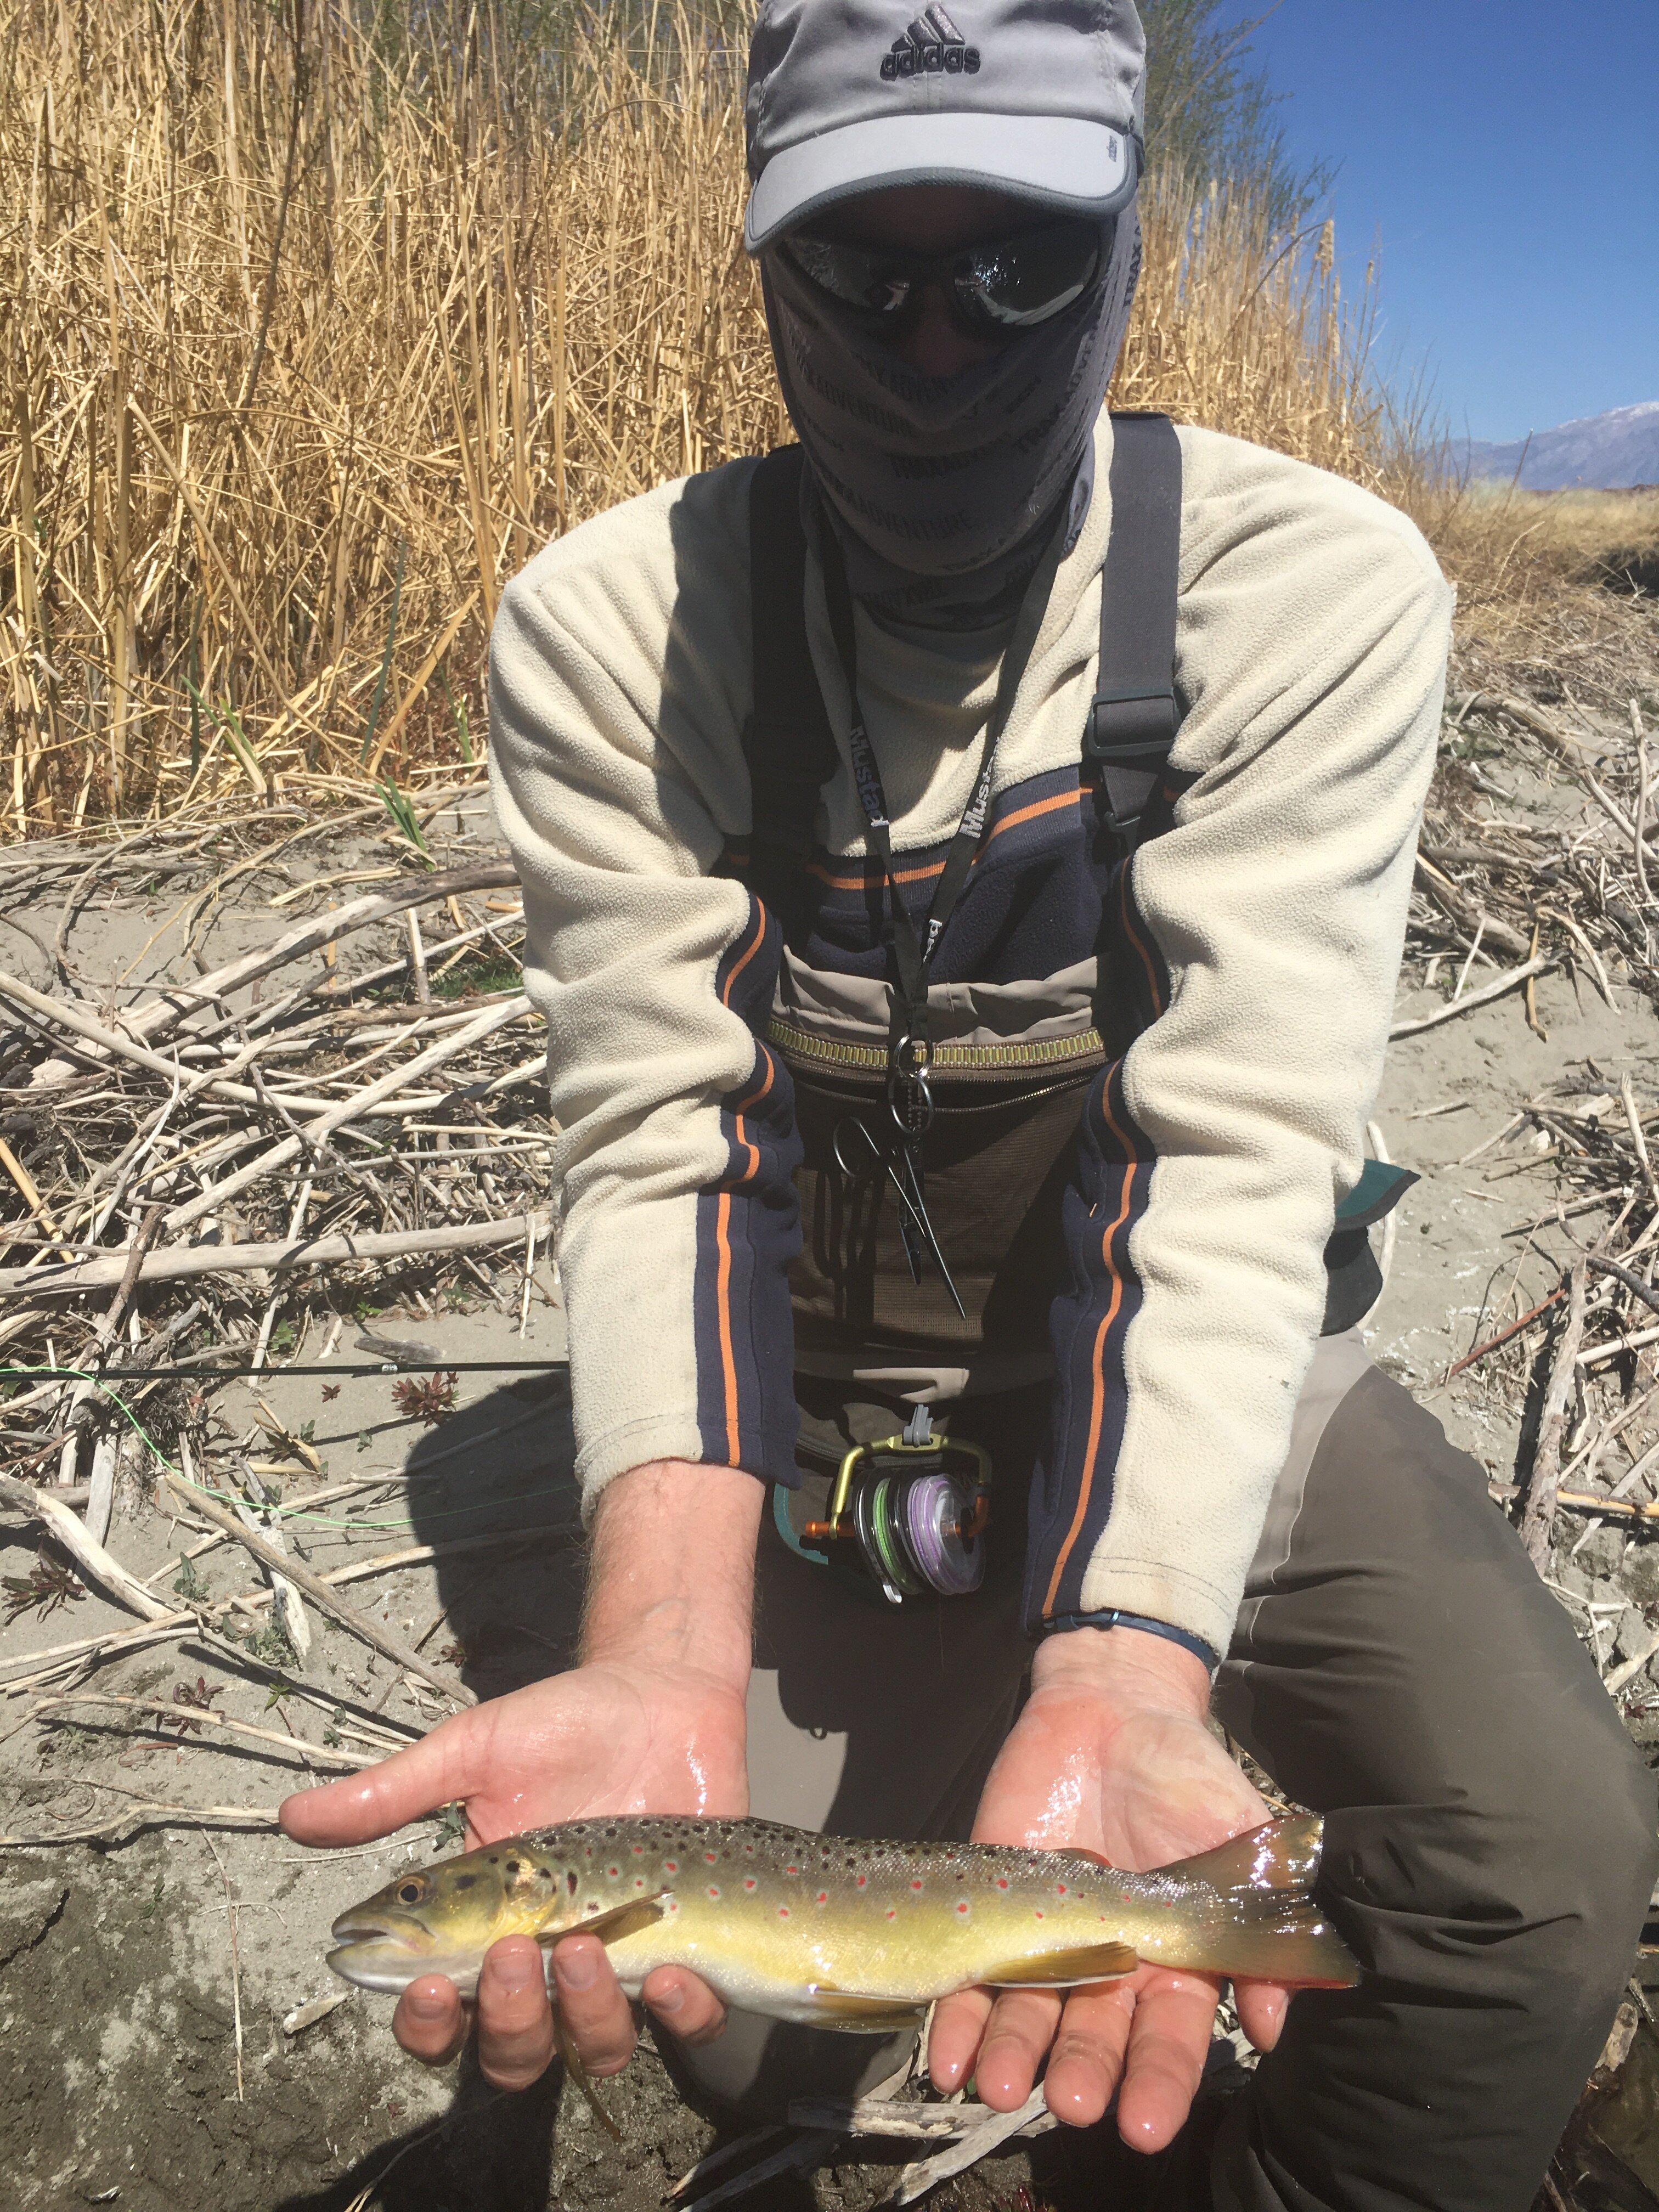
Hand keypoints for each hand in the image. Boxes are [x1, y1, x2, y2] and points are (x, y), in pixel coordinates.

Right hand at [280, 1459, 760, 2090]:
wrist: (658, 1690)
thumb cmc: (561, 1724)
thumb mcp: (470, 1752)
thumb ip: (390, 1794)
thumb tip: (291, 1816)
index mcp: (483, 1929)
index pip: (442, 2017)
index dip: (427, 2024)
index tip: (429, 1984)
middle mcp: (548, 1962)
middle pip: (512, 2053)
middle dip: (507, 2021)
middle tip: (515, 1950)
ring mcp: (622, 1960)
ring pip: (593, 2048)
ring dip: (585, 2018)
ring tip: (585, 1945)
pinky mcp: (689, 1946)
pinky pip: (691, 2021)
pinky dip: (683, 2014)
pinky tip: (673, 1973)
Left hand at [928, 1625, 1283, 2149]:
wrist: (1110, 1706)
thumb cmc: (1184, 1775)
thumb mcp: (1236, 1833)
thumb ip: (1253, 1920)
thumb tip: (1272, 2023)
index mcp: (1172, 1965)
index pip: (1169, 2040)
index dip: (1159, 2081)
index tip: (1146, 2123)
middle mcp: (1109, 1971)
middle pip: (1095, 2038)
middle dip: (1084, 2072)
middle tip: (1073, 2102)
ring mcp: (1046, 1946)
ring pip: (1029, 2020)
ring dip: (1015, 2057)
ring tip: (1000, 2088)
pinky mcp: (991, 1911)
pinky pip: (970, 1978)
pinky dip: (957, 2019)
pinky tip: (949, 2056)